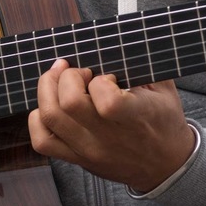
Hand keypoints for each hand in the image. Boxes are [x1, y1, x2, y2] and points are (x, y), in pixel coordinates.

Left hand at [28, 59, 195, 192]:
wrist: (167, 167)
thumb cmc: (164, 122)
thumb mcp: (164, 88)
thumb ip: (142, 64)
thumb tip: (117, 38)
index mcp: (135, 117)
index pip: (107, 102)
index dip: (100, 81)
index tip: (106, 76)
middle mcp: (108, 137)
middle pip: (68, 103)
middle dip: (67, 76)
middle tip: (79, 72)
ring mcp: (90, 150)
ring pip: (49, 117)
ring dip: (48, 89)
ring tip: (60, 80)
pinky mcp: (77, 159)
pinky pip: (42, 141)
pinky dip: (38, 119)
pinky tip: (52, 105)